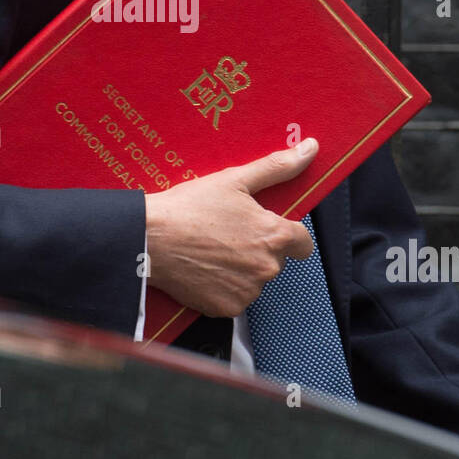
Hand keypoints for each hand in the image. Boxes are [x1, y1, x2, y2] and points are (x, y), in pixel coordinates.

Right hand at [143, 138, 318, 317]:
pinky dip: (222, 286)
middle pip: (274, 259)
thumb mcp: (235, 180)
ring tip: (212, 249)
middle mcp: (266, 267)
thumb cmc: (188, 209)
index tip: (267, 228)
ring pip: (253, 279)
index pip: (303, 243)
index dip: (288, 233)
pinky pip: (233, 297)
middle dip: (257, 248)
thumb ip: (278, 167)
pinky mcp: (226, 308)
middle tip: (227, 233)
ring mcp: (247, 291)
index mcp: (274, 236)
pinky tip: (204, 268)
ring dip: (240, 268)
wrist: (149, 239)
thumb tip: (308, 150)